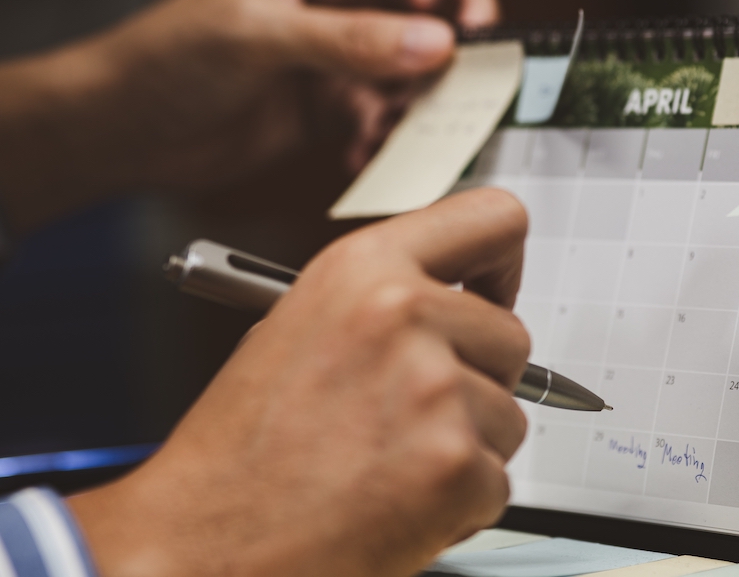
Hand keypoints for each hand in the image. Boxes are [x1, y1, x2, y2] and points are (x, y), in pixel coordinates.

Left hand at [0, 0, 498, 235]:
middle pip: (412, 16)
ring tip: (409, 125)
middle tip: (466, 76)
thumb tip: (431, 43)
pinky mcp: (324, 106)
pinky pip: (375, 118)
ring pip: (400, 72)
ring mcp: (328, 58)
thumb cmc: (166, 59)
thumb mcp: (260, 36)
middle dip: (443, 47)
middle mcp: (326, 8)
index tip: (470, 22)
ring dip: (413, 100)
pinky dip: (380, 138)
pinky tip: (364, 151)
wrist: (127, 132)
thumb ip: (350, 39)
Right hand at [67, 188, 529, 576]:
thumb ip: (382, 301)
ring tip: (389, 464)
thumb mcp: (297, 330)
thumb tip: (453, 301)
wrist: (202, 544)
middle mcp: (404, 317)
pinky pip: (498, 480)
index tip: (494, 291)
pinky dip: (461, 502)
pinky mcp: (454, 465)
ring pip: (510, 416)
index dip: (502, 262)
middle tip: (414, 415)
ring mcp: (435, 391)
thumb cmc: (239, 452)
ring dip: (467, 445)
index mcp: (363, 269)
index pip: (493, 219)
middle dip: (478, 380)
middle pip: (511, 336)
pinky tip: (397, 504)